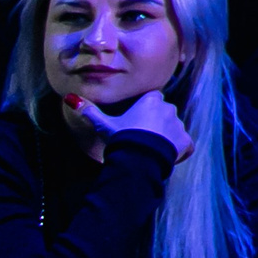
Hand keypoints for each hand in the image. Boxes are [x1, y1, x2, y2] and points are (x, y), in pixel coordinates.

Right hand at [67, 90, 192, 162]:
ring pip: (174, 128)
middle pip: (165, 113)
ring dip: (167, 136)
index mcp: (152, 101)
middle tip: (142, 136)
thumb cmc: (121, 138)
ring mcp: (179, 125)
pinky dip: (178, 150)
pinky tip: (165, 157)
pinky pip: (185, 144)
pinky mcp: (186, 142)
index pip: (152, 99)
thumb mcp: (103, 125)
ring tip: (151, 148)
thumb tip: (70, 98)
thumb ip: (90, 111)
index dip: (145, 110)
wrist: (137, 159)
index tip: (136, 121)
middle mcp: (169, 109)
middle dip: (157, 122)